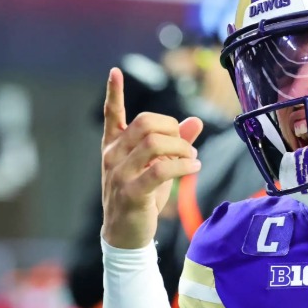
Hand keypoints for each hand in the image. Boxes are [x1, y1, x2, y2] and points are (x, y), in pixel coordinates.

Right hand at [101, 68, 201, 248]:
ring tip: (191, 156)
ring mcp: (118, 174)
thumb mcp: (158, 167)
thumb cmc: (142, 197)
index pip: (111, 115)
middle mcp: (112, 156)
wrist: (125, 235)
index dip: (113, 93)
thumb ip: (174, 143)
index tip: (115, 71)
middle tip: (186, 143)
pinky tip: (194, 166)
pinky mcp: (131, 192)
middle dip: (173, 128)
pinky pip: (160, 169)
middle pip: (145, 123)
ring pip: (154, 144)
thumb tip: (196, 120)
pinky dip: (182, 164)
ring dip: (181, 147)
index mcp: (114, 147)